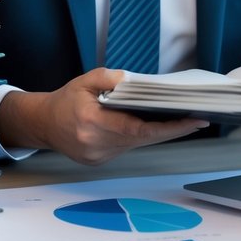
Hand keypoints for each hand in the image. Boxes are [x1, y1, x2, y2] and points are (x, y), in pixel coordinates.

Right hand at [0, 67, 209, 165]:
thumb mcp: (84, 80)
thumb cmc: (65, 101)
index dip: (168, 126)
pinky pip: (126, 148)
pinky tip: (149, 126)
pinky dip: (139, 137)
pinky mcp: (99, 161)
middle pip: (143, 138)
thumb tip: (133, 82)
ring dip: (156, 132)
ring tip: (178, 119)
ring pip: (136, 144)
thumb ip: (108, 78)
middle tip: (196, 119)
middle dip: (171, 129)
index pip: (138, 128)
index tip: (191, 120)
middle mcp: (96, 143)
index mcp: (92, 122)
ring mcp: (98, 156)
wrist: (43, 124)